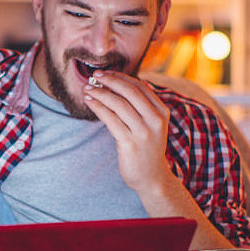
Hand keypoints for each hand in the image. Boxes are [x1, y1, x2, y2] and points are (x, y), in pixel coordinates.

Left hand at [83, 71, 171, 192]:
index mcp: (161, 112)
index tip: (106, 72)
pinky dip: (98, 107)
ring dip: (100, 93)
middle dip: (110, 81)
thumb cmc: (146, 148)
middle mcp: (155, 120)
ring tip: (87, 89)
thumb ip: (140, 107)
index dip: (121, 77)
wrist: (151, 178)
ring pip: (119, 104)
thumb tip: (117, 84)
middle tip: (94, 75)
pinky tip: (89, 102)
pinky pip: (110, 120)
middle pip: (129, 92)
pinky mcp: (130, 143)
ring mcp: (143, 132)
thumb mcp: (151, 125)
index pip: (140, 87)